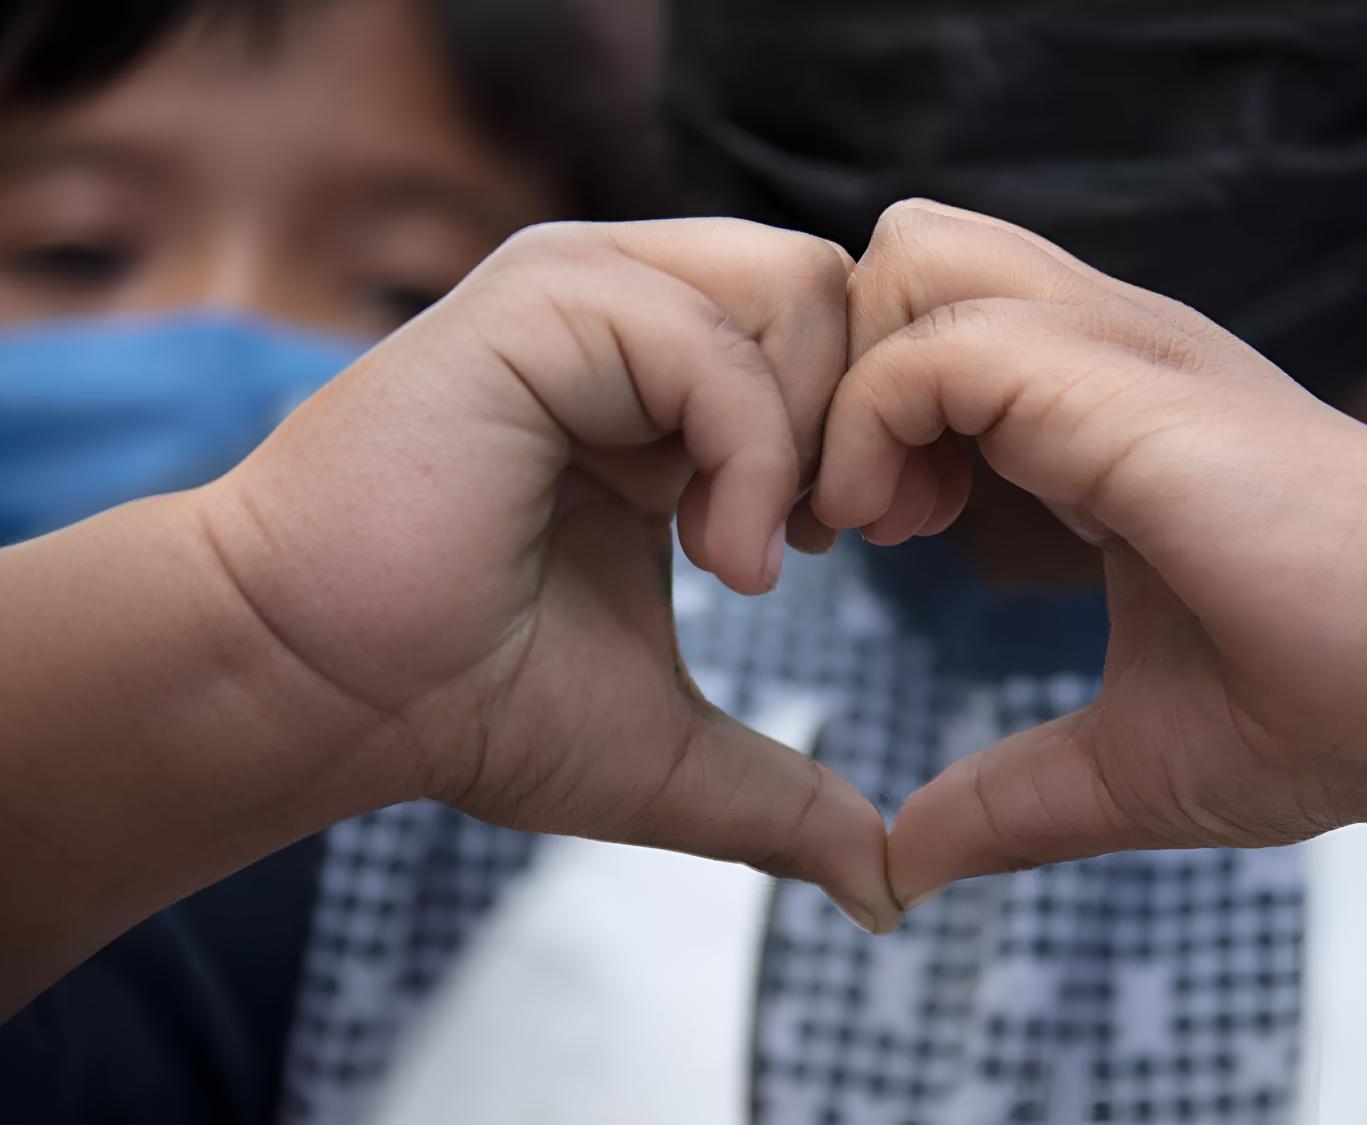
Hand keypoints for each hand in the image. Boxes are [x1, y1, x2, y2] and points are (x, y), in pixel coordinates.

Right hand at [199, 219, 900, 931]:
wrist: (316, 689)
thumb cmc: (466, 700)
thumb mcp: (670, 748)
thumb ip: (787, 796)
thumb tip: (888, 892)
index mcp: (657, 378)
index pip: (837, 332)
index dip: (884, 432)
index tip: (871, 545)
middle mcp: (627, 309)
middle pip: (838, 287)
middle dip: (870, 421)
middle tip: (833, 544)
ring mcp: (583, 292)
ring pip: (800, 286)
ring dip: (812, 437)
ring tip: (754, 559)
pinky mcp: (538, 305)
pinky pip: (714, 346)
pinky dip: (751, 459)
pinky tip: (714, 562)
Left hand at [816, 201, 1366, 906]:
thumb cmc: (1330, 711)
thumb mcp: (1125, 762)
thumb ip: (1004, 799)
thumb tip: (898, 869)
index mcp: (1103, 412)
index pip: (936, 325)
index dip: (862, 419)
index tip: (858, 538)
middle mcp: (1103, 353)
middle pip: (909, 255)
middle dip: (840, 369)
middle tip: (851, 512)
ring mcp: (1116, 351)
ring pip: (909, 257)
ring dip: (855, 388)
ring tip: (885, 520)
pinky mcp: (1121, 388)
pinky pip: (935, 348)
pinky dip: (875, 429)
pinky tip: (905, 532)